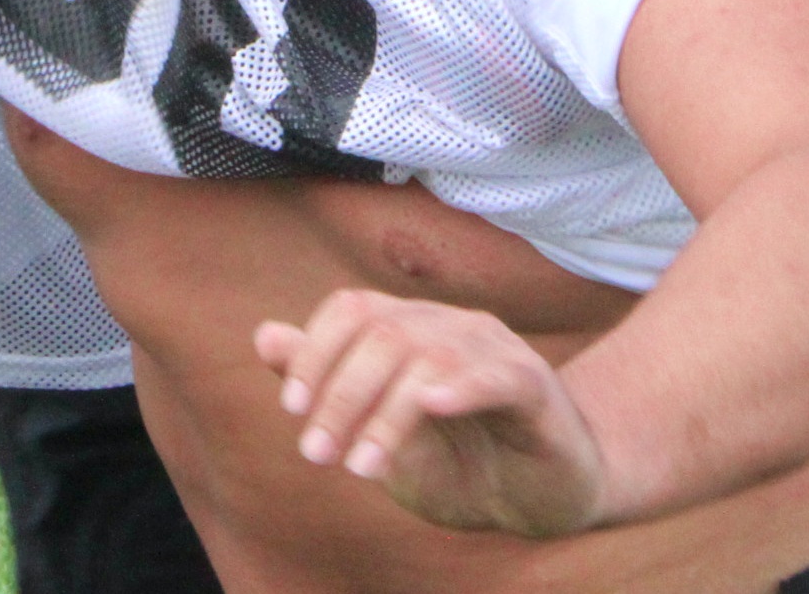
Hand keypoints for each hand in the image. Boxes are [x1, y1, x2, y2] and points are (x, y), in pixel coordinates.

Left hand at [253, 290, 607, 538]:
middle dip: (340, 395)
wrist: (544, 498)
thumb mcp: (382, 430)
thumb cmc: (460, 462)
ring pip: (430, 357)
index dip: (316, 352)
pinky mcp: (535, 387)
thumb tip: (264, 336)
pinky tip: (431, 406)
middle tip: (316, 453)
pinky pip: (496, 375)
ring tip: (362, 467)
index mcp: (411, 327)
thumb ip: (329, 384)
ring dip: (386, 414)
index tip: (292, 408)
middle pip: (384, 333)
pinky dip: (461, 387)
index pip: (352, 310)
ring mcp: (495, 350)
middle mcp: (451, 326)